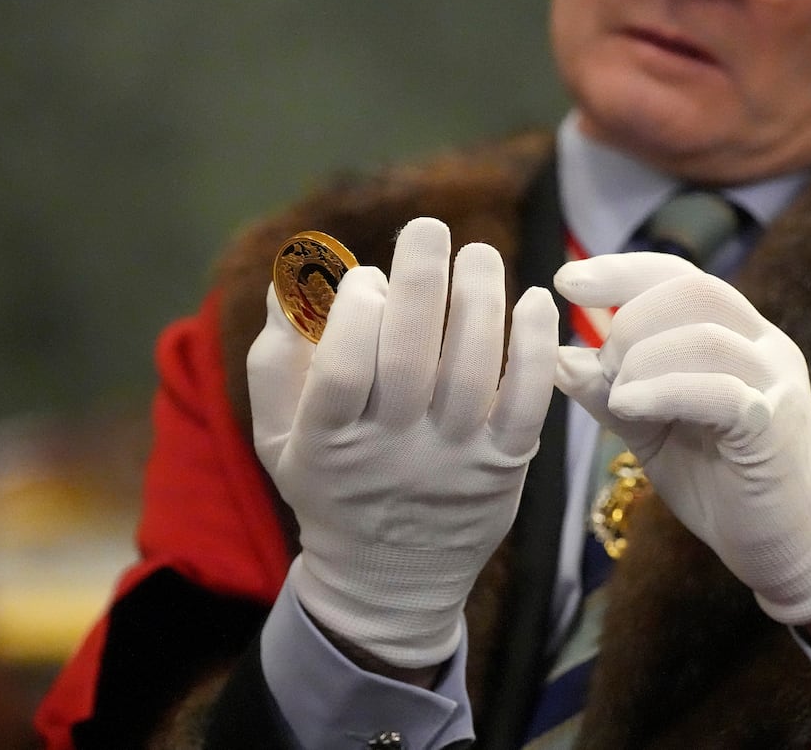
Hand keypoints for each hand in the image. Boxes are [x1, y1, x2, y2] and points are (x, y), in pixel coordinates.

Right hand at [247, 217, 558, 667]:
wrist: (389, 581)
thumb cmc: (329, 487)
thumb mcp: (277, 437)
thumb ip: (275, 360)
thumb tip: (286, 279)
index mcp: (328, 442)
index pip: (342, 373)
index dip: (354, 315)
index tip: (364, 276)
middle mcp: (392, 453)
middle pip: (409, 362)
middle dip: (420, 285)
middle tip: (428, 229)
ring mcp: (453, 461)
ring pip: (470, 374)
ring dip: (478, 302)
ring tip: (478, 253)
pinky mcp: (504, 468)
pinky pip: (525, 404)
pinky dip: (533, 351)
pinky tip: (535, 301)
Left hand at [554, 252, 810, 625]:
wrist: (786, 546)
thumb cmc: (721, 482)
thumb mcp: (652, 429)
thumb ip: (610, 391)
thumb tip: (554, 357)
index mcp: (738, 335)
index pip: (680, 275)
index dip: (622, 271)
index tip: (566, 281)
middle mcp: (764, 345)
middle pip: (693, 289)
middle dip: (630, 317)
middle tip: (603, 364)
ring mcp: (776, 383)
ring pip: (703, 336)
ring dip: (642, 358)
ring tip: (617, 396)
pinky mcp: (774, 425)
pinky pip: (718, 390)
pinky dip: (662, 391)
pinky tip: (628, 407)